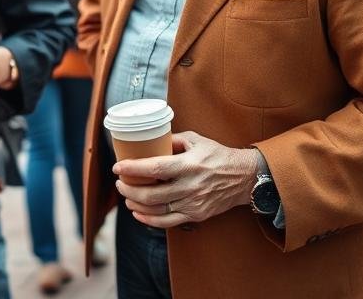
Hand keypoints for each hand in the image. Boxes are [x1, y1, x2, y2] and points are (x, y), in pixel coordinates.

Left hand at [113, 131, 261, 228]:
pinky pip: (168, 222)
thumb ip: (172, 140)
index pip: (154, 168)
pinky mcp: (196, 215)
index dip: (132, 169)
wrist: (244, 178)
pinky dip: (149, 220)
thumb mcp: (195, 139)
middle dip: (129, 190)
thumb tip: (148, 140)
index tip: (118, 167)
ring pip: (157, 210)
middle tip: (119, 183)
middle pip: (151, 194)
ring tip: (126, 197)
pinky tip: (138, 214)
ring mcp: (194, 203)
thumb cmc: (218, 155)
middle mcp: (190, 186)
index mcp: (189, 165)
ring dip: (136, 205)